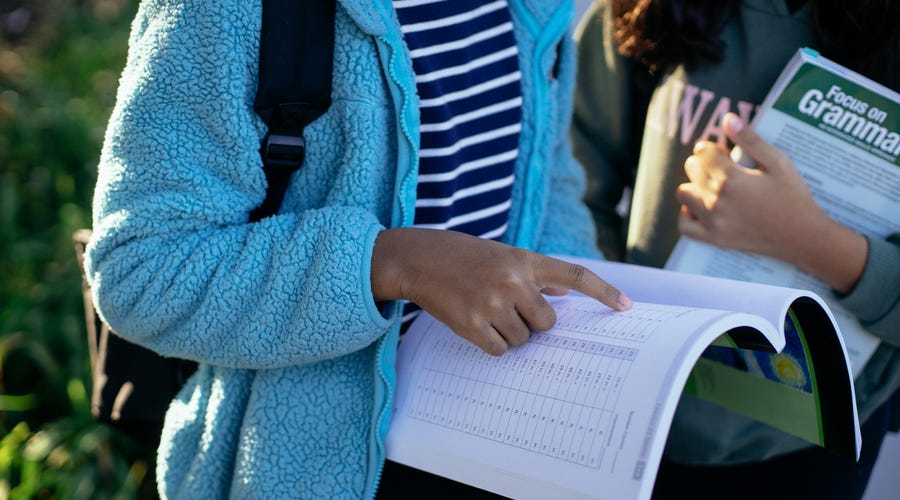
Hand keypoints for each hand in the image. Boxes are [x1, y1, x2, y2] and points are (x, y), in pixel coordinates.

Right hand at [371, 228, 630, 354]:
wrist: (418, 258)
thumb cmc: (463, 256)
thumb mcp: (502, 255)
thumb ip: (534, 274)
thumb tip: (566, 292)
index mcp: (524, 260)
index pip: (574, 275)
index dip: (603, 292)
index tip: (626, 307)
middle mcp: (513, 280)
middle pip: (547, 323)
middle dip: (533, 324)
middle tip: (509, 311)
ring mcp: (492, 303)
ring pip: (522, 339)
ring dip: (509, 334)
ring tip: (485, 312)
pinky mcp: (472, 323)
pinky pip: (500, 350)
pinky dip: (491, 344)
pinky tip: (475, 324)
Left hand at [676, 113, 865, 292]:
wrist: (802, 236)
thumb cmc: (793, 196)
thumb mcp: (778, 163)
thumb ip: (751, 140)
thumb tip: (728, 118)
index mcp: (731, 178)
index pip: (703, 151)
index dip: (713, 148)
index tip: (726, 154)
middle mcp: (717, 200)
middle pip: (692, 169)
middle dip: (703, 163)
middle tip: (722, 169)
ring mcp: (713, 221)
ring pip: (684, 193)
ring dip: (695, 186)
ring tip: (713, 187)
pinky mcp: (714, 239)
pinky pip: (685, 226)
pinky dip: (688, 215)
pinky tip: (702, 208)